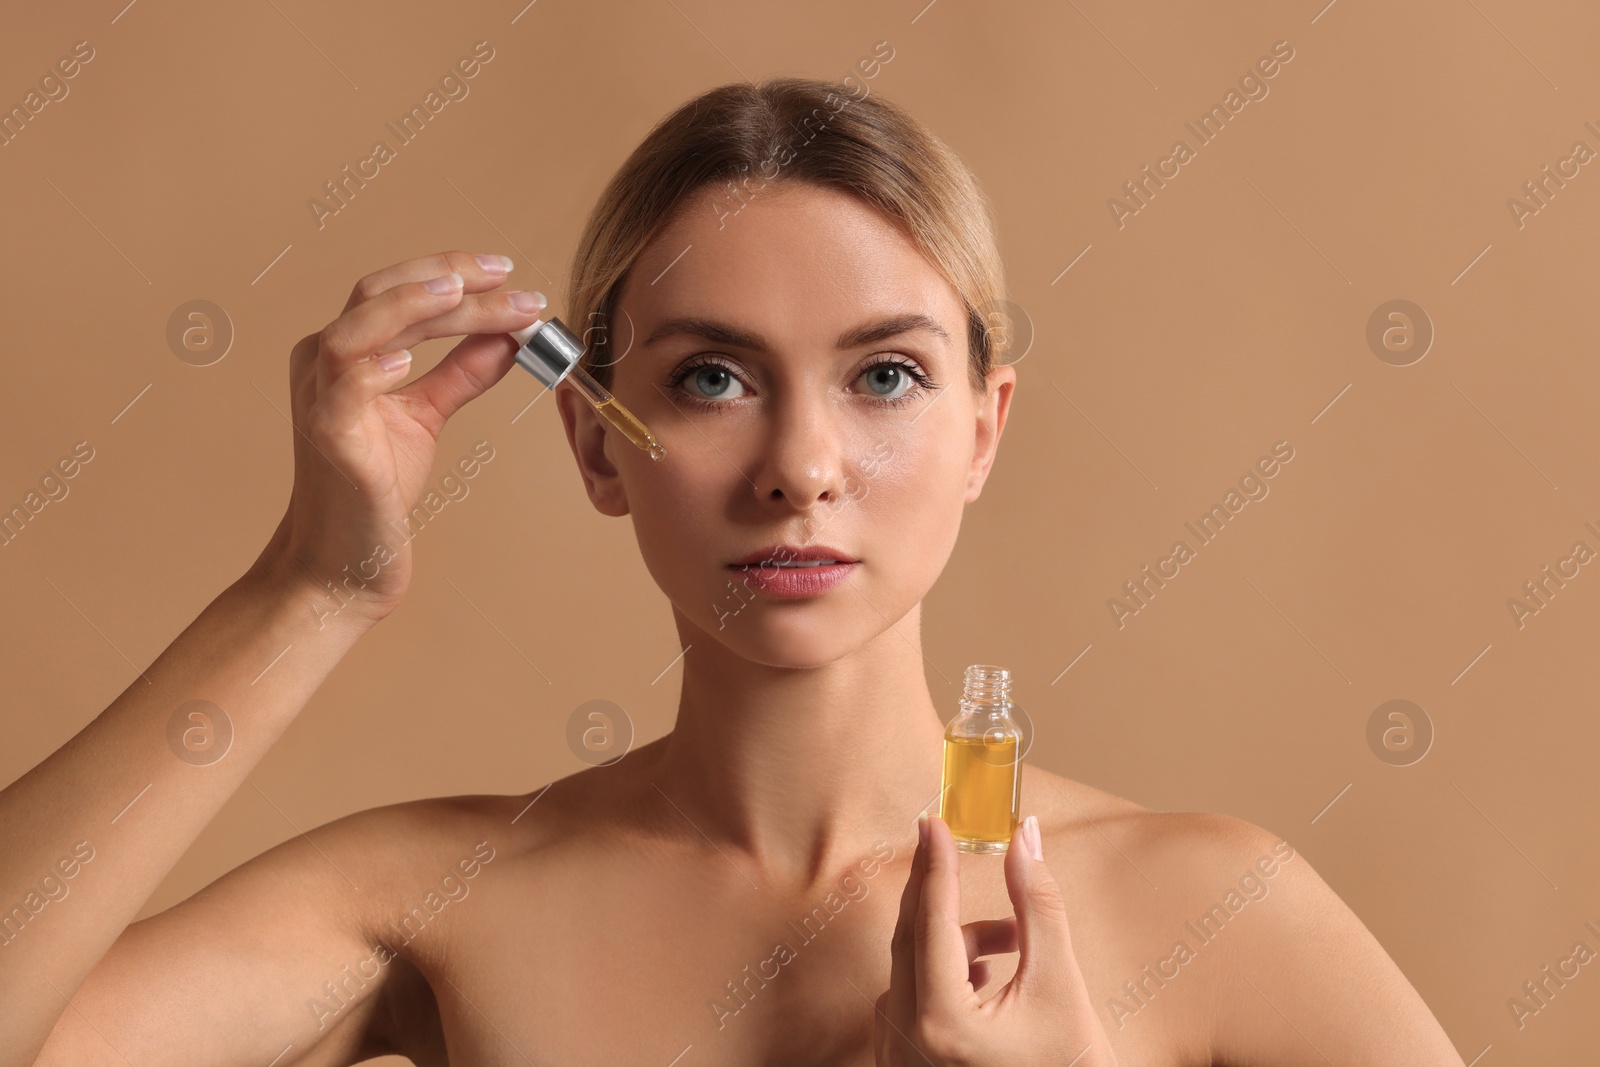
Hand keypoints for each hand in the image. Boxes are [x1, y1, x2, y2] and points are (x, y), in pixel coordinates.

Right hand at [252, 251, 544, 620]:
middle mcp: (323, 363)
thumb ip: (462, 372)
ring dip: (414, 306)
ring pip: (358, 329)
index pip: (397, 291)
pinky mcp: (327, 436)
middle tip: (508, 278)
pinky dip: (373, 368)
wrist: (343, 562)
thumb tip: (508, 335)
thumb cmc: (374, 487)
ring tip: (464, 295)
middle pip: (381, 295)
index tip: (506, 272)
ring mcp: (319, 397)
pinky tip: (407, 362)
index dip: (451, 274)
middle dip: (447, 279)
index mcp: (345, 352)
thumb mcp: (425, 415)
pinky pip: (342, 389)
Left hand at [873, 813, 1119, 1066]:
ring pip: (913, 969)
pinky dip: (943, 977)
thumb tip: (1024, 836)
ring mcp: (896, 1059)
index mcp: (941, 1021)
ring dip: (956, 943)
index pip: (931, 919)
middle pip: (910, 938)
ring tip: (1014, 943)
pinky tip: (987, 978)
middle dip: (937, 891)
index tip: (933, 820)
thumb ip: (1037, 905)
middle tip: (949, 842)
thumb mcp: (1061, 986)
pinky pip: (910, 1001)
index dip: (935, 863)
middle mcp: (906, 1041)